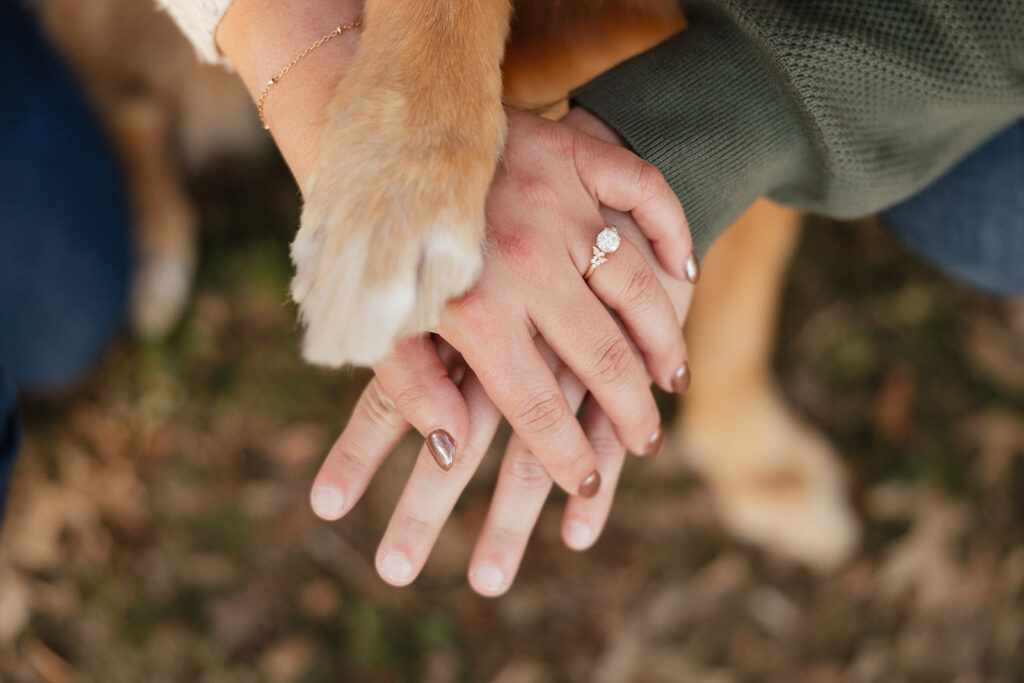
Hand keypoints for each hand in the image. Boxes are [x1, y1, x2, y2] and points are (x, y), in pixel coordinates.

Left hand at [310, 108, 695, 591]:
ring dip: (665, 338)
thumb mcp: (376, 317)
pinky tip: (686, 268)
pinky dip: (674, 229)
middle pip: (603, 357)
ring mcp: (559, 205)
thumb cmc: (374, 235)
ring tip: (673, 377)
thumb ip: (411, 388)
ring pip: (639, 286)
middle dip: (631, 412)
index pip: (537, 406)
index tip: (586, 484)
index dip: (567, 457)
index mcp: (475, 311)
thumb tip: (450, 453)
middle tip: (646, 439)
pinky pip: (647, 193)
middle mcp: (527, 262)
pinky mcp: (575, 155)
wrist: (377, 127)